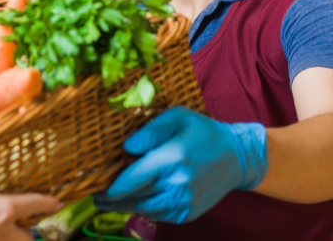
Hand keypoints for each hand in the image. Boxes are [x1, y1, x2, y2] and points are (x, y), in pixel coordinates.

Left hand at [94, 107, 267, 223]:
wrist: (237, 157)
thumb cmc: (203, 131)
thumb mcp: (178, 117)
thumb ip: (151, 130)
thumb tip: (126, 147)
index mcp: (172, 157)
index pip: (133, 178)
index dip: (112, 186)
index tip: (96, 188)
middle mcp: (178, 183)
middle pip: (135, 197)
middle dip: (112, 199)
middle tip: (95, 197)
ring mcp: (185, 201)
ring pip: (145, 210)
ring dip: (125, 207)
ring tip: (108, 202)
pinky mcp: (190, 212)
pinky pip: (160, 216)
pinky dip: (145, 210)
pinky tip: (135, 202)